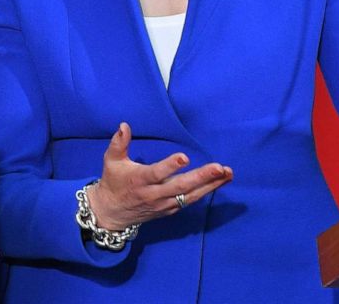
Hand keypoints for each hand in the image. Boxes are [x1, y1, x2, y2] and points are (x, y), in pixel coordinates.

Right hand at [87, 122, 232, 229]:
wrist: (112, 213)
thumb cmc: (113, 182)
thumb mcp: (111, 161)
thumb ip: (118, 143)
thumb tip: (124, 125)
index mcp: (140, 180)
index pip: (157, 173)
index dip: (170, 166)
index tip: (184, 157)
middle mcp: (154, 194)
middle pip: (181, 187)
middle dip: (202, 177)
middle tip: (220, 167)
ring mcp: (164, 204)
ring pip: (191, 196)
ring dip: (211, 185)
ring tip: (228, 173)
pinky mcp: (171, 210)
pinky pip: (191, 201)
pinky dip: (206, 192)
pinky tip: (219, 182)